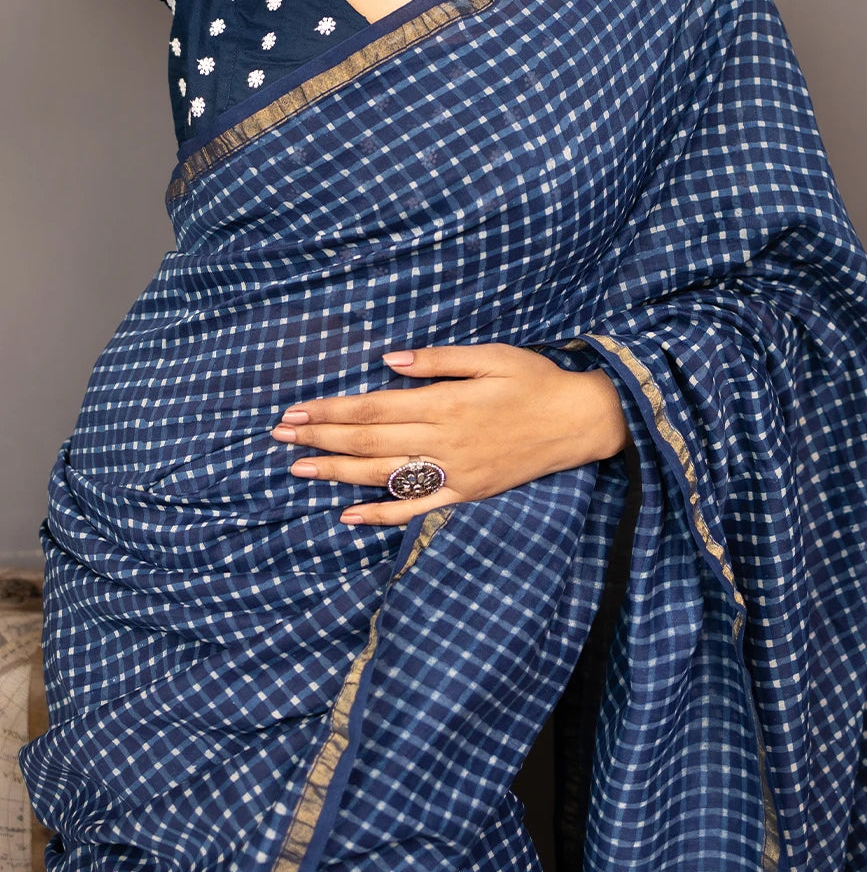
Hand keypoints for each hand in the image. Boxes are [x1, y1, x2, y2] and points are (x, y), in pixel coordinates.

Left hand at [270, 342, 631, 526]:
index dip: (330, 411)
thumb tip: (388, 362)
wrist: (581, 422)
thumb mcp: (490, 356)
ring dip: (337, 474)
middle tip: (279, 438)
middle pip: (368, 442)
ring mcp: (454, 472)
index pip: (373, 408)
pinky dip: (380, 514)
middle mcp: (444, 441)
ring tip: (298, 470)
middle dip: (320, 439)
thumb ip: (437, 360)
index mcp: (445, 403)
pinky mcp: (466, 493)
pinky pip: (416, 508)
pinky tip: (348, 515)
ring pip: (383, 475)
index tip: (295, 411)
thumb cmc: (536, 381)